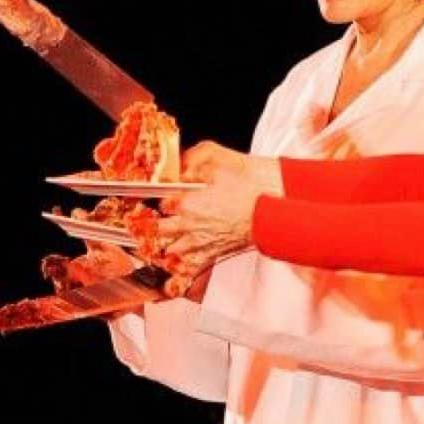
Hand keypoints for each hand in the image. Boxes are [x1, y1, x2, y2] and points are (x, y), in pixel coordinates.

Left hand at [157, 144, 281, 278]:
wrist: (270, 206)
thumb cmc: (248, 183)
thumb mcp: (215, 156)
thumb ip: (191, 158)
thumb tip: (178, 166)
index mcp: (186, 201)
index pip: (159, 202)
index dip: (159, 198)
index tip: (158, 197)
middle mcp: (189, 224)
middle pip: (159, 229)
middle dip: (155, 224)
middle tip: (152, 221)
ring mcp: (201, 242)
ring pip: (171, 250)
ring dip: (166, 244)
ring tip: (163, 241)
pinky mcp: (214, 253)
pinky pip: (191, 266)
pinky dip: (182, 266)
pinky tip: (178, 264)